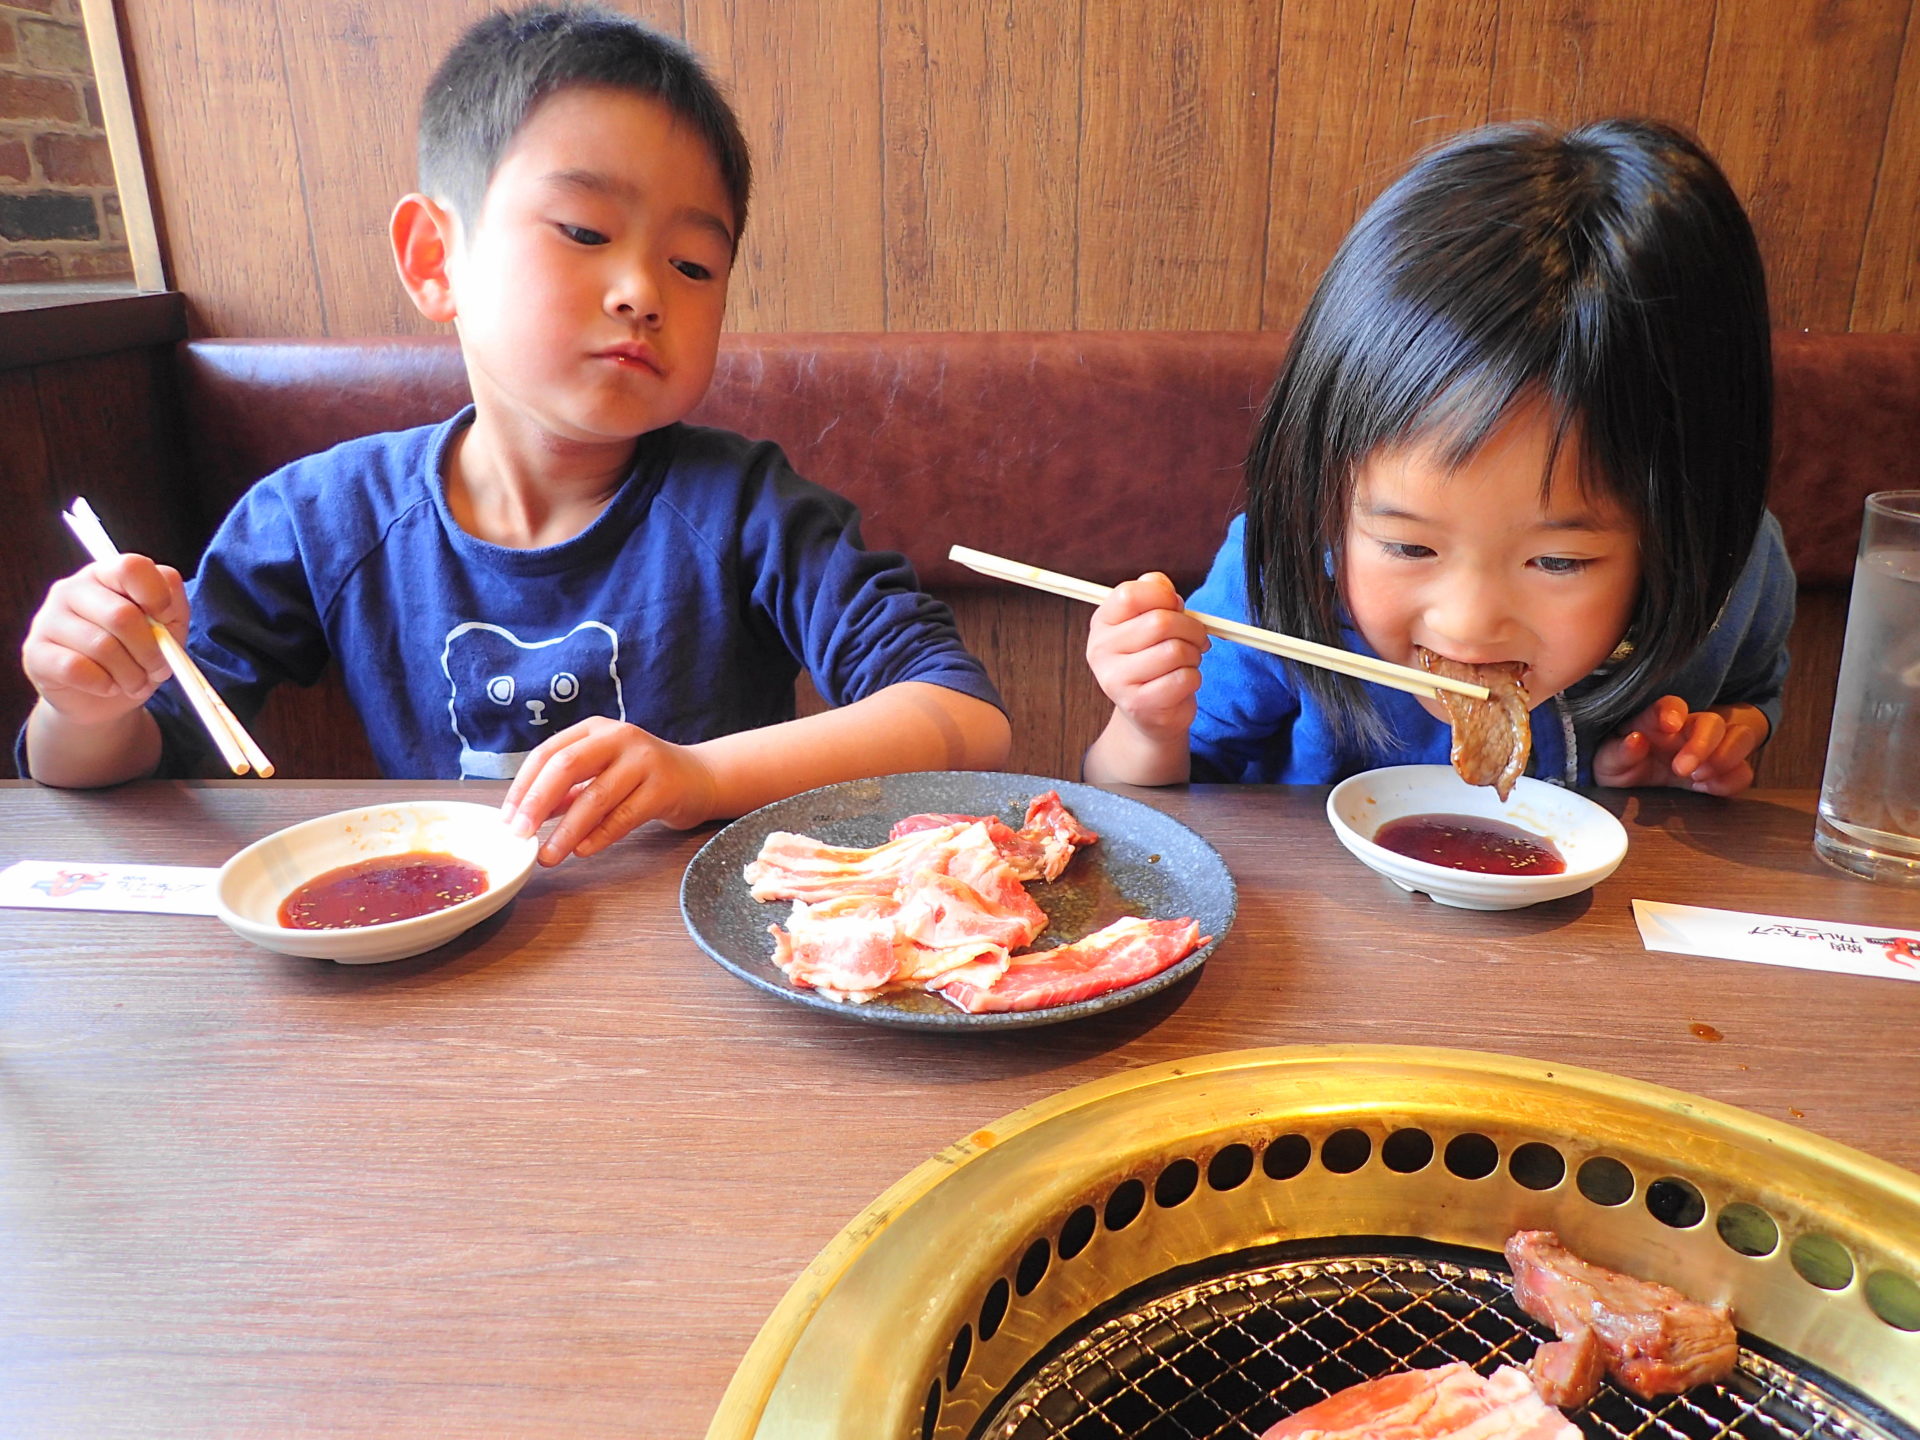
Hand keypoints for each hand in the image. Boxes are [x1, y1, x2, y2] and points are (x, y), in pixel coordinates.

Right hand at [22, 555, 188, 727]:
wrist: (103, 698)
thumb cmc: (136, 654)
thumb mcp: (166, 627)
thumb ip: (172, 606)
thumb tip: (167, 604)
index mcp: (107, 575)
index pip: (132, 567)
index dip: (158, 596)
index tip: (167, 621)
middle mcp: (72, 589)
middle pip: (122, 615)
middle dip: (150, 651)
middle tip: (159, 669)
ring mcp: (48, 619)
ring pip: (102, 646)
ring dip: (131, 674)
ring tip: (136, 683)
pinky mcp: (35, 652)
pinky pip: (76, 669)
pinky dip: (103, 684)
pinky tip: (108, 686)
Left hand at [501, 716, 717, 865]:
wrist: (699, 778)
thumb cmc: (641, 777)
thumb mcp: (600, 774)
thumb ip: (566, 791)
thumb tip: (526, 816)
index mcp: (595, 730)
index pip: (548, 753)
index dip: (523, 787)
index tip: (507, 819)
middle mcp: (619, 737)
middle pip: (567, 766)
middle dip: (537, 803)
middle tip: (521, 835)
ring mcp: (644, 761)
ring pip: (595, 797)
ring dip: (567, 831)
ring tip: (549, 856)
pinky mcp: (664, 788)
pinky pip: (624, 817)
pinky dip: (599, 836)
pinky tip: (583, 851)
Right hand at [1085, 572, 1209, 744]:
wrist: (1148, 711)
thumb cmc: (1152, 658)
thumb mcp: (1148, 621)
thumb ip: (1155, 595)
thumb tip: (1163, 587)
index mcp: (1101, 623)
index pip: (1129, 595)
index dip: (1162, 595)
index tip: (1174, 606)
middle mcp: (1101, 650)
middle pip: (1160, 622)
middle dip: (1191, 628)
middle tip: (1196, 638)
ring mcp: (1116, 680)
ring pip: (1176, 651)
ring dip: (1193, 655)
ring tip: (1185, 662)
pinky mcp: (1138, 704)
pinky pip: (1183, 678)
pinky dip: (1193, 678)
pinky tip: (1181, 683)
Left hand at [1592, 695, 1767, 795]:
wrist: (1634, 782)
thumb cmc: (1621, 763)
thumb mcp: (1607, 762)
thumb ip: (1618, 752)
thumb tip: (1635, 741)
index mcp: (1657, 720)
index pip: (1670, 705)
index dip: (1673, 711)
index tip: (1669, 725)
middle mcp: (1688, 729)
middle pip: (1712, 722)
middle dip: (1702, 745)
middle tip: (1682, 769)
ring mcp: (1711, 747)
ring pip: (1739, 738)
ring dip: (1725, 758)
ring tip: (1698, 779)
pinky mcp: (1723, 770)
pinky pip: (1744, 770)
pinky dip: (1731, 780)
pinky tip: (1707, 789)